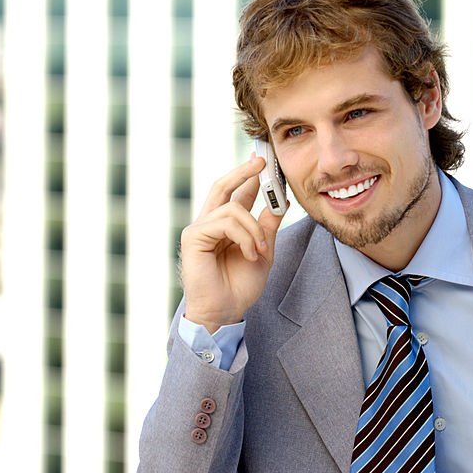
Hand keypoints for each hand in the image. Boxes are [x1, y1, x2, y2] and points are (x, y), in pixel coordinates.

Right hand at [180, 155, 285, 331]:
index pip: (236, 194)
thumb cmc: (240, 286)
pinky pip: (225, 222)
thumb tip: (278, 201)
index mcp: (225, 226)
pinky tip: (250, 254)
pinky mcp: (193, 237)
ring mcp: (199, 229)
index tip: (263, 162)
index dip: (248, 177)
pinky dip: (244, 237)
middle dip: (242, 172)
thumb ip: (267, 227)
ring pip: (232, 209)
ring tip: (260, 251)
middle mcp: (209, 223)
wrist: (226, 311)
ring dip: (254, 229)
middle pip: (222, 186)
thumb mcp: (263, 251)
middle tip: (261, 161)